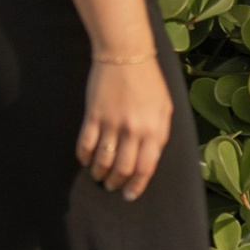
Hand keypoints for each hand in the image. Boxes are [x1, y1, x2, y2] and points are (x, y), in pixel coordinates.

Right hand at [78, 49, 173, 199]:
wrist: (126, 55)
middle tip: (111, 186)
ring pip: (104, 160)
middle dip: (116, 182)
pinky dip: (84, 156)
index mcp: (154, 131)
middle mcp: (134, 131)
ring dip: (99, 172)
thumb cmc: (148, 81)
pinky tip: (84, 160)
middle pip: (123, 168)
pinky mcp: (94, 115)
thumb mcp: (164, 108)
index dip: (136, 186)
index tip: (129, 194)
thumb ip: (160, 134)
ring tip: (98, 176)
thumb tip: (152, 158)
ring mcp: (112, 123)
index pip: (145, 168)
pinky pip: (86, 143)